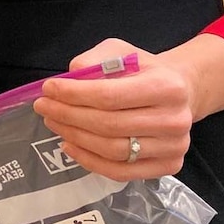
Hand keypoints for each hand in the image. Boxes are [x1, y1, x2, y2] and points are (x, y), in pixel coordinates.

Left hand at [32, 39, 196, 180]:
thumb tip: (68, 79)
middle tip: (44, 107)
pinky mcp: (169, 166)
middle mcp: (174, 120)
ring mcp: (174, 147)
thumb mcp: (120, 51)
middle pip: (109, 125)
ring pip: (113, 151)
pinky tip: (70, 145)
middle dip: (68, 116)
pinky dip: (90, 161)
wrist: (180, 91)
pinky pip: (121, 172)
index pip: (109, 95)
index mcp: (166, 86)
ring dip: (75, 138)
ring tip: (54, 123)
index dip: (74, 94)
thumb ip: (94, 61)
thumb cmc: (143, 69)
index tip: (48, 89)